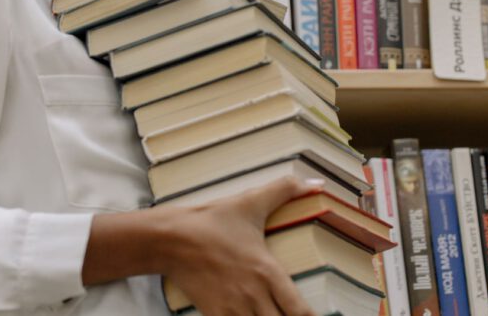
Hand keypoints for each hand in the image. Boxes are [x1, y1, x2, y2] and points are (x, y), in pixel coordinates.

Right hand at [161, 176, 324, 315]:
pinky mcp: (215, 314)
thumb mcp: (249, 203)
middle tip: (290, 313)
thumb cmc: (211, 221)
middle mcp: (254, 294)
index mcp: (267, 270)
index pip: (300, 310)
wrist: (170, 239)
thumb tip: (317, 183)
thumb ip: (285, 191)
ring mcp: (233, 308)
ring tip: (269, 314)